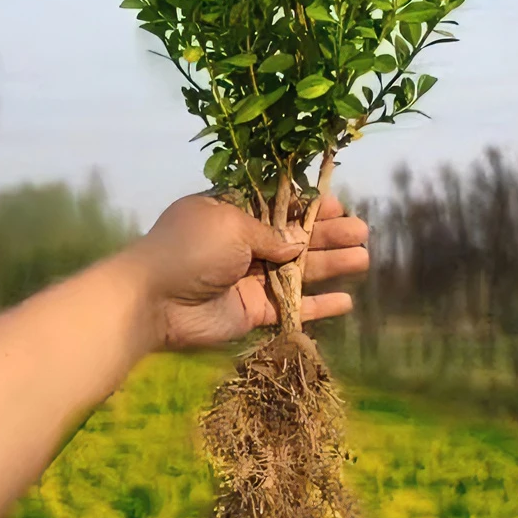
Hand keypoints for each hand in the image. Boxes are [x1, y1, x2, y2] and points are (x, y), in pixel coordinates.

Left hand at [131, 193, 369, 349]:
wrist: (154, 300)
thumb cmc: (189, 248)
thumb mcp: (231, 225)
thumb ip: (270, 234)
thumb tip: (298, 243)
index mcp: (233, 212)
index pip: (279, 206)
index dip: (309, 207)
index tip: (337, 206)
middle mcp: (243, 243)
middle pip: (295, 237)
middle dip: (328, 234)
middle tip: (362, 232)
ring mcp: (249, 278)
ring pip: (299, 270)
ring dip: (331, 264)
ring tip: (364, 259)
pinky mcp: (252, 311)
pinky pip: (291, 307)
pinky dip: (318, 306)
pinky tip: (347, 302)